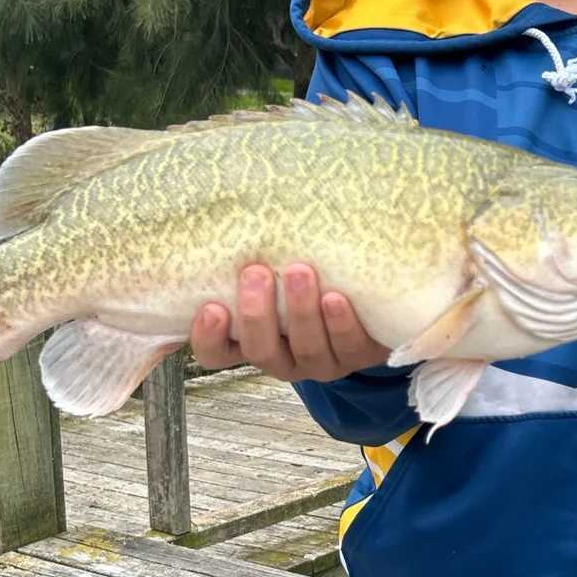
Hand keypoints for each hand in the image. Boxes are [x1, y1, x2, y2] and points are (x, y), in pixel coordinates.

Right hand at [190, 262, 390, 380]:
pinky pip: (348, 346)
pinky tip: (335, 297)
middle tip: (255, 273)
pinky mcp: (358, 356)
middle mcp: (284, 358)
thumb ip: (251, 260)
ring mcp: (321, 362)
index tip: (212, 307)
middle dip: (256, 315)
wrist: (368, 299)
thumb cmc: (308, 278)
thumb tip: (226, 215)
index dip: (208, 338)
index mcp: (253, 340)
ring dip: (300, 312)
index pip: (216, 353)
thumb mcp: (273, 272)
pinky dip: (340, 323)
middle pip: (260, 351)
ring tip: (299, 272)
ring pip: (306, 349)